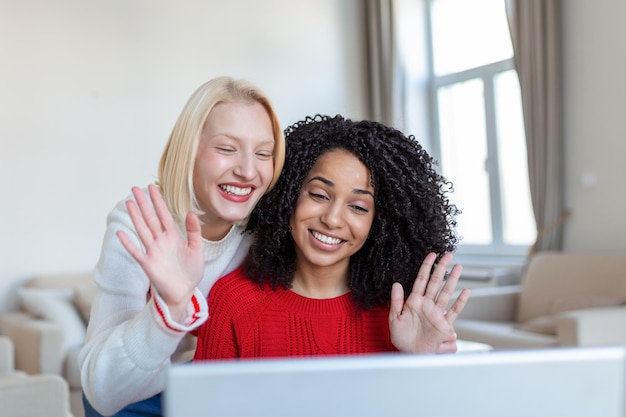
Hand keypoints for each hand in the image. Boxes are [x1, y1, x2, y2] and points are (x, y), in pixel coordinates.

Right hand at [117, 184, 204, 321]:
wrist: (185, 292)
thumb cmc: (191, 272)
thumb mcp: (197, 249)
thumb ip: (194, 231)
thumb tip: (191, 212)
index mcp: (173, 236)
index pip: (164, 215)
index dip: (158, 201)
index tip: (152, 187)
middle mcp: (161, 241)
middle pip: (150, 218)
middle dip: (143, 204)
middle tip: (134, 188)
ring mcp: (153, 251)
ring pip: (142, 230)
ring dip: (135, 217)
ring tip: (129, 203)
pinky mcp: (148, 264)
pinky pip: (136, 252)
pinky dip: (128, 243)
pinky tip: (121, 233)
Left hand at [388, 252, 469, 353]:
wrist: (409, 353)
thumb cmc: (401, 337)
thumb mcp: (394, 318)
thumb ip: (396, 301)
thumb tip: (396, 283)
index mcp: (414, 301)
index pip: (421, 280)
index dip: (426, 267)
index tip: (432, 255)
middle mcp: (427, 304)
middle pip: (436, 282)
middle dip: (442, 268)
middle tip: (448, 255)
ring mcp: (436, 313)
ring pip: (446, 292)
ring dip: (452, 280)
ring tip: (458, 267)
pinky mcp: (443, 324)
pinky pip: (453, 311)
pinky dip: (460, 302)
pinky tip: (466, 292)